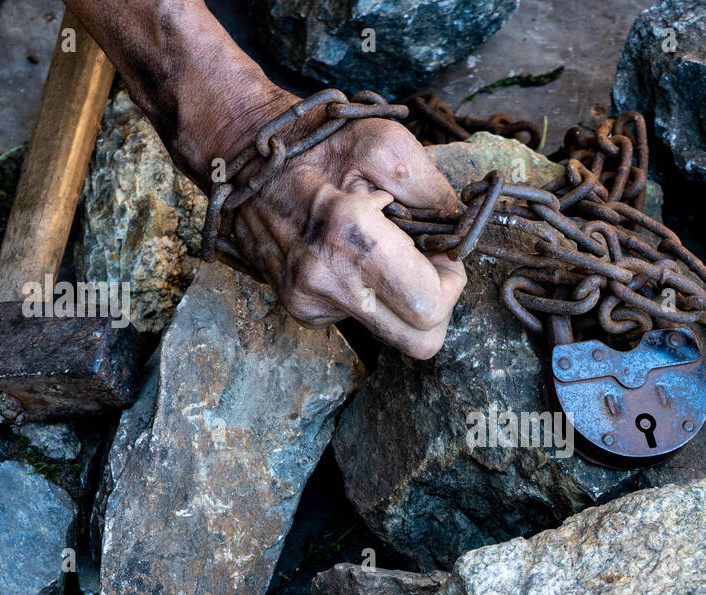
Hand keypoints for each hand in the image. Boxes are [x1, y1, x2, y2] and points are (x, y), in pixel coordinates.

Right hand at [222, 100, 465, 359]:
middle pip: (417, 342)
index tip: (445, 258)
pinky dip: (364, 288)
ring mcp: (308, 300)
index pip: (430, 309)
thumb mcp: (387, 145)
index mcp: (352, 238)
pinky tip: (347, 253)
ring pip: (389, 329)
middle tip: (428, 267)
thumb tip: (460, 233)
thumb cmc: (318, 141)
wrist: (244, 153)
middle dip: (434, 306)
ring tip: (376, 246)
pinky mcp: (298, 306)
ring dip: (396, 294)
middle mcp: (325, 281)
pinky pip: (356, 316)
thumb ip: (435, 192)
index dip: (451, 285)